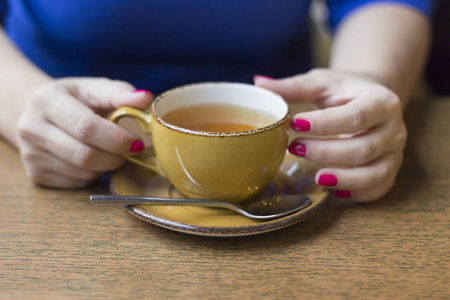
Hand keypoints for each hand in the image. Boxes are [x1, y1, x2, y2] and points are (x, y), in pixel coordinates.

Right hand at [16, 77, 152, 187]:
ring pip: (83, 172)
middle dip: (116, 157)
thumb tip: (146, 98)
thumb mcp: (94, 89)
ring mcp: (31, 154)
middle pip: (85, 155)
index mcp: (47, 101)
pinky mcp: (35, 174)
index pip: (86, 127)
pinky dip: (94, 175)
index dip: (117, 139)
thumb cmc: (74, 99)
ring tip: (111, 152)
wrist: (35, 111)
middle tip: (130, 151)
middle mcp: (32, 128)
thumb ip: (120, 93)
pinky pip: (77, 182)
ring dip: (107, 166)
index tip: (136, 142)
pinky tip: (95, 160)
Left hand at [255, 69, 406, 201]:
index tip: (294, 123)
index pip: (355, 116)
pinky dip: (355, 194)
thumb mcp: (321, 83)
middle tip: (295, 148)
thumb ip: (293, 87)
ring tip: (315, 177)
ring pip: (374, 174)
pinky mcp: (389, 171)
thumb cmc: (344, 91)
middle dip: (326, 153)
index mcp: (381, 101)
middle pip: (363, 149)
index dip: (324, 124)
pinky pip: (376, 189)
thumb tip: (259, 84)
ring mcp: (395, 153)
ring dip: (342, 178)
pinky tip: (332, 191)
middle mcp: (394, 129)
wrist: (373, 100)